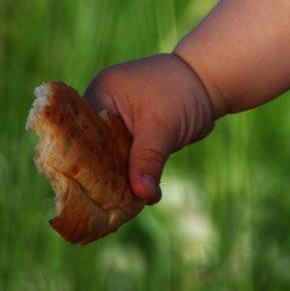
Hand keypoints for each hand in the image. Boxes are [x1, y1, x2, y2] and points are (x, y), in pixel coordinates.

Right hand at [82, 52, 217, 203]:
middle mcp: (103, 108)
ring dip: (118, 181)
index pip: (77, 135)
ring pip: (109, 159)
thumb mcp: (163, 125)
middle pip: (91, 151)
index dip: (80, 164)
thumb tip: (142, 194)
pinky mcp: (132, 135)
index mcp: (100, 95)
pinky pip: (125, 160)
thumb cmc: (183, 91)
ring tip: (123, 209)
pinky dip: (132, 177)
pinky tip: (140, 198)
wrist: (210, 80)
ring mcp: (117, 122)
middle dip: (99, 179)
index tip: (84, 195)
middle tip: (104, 210)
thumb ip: (148, 158)